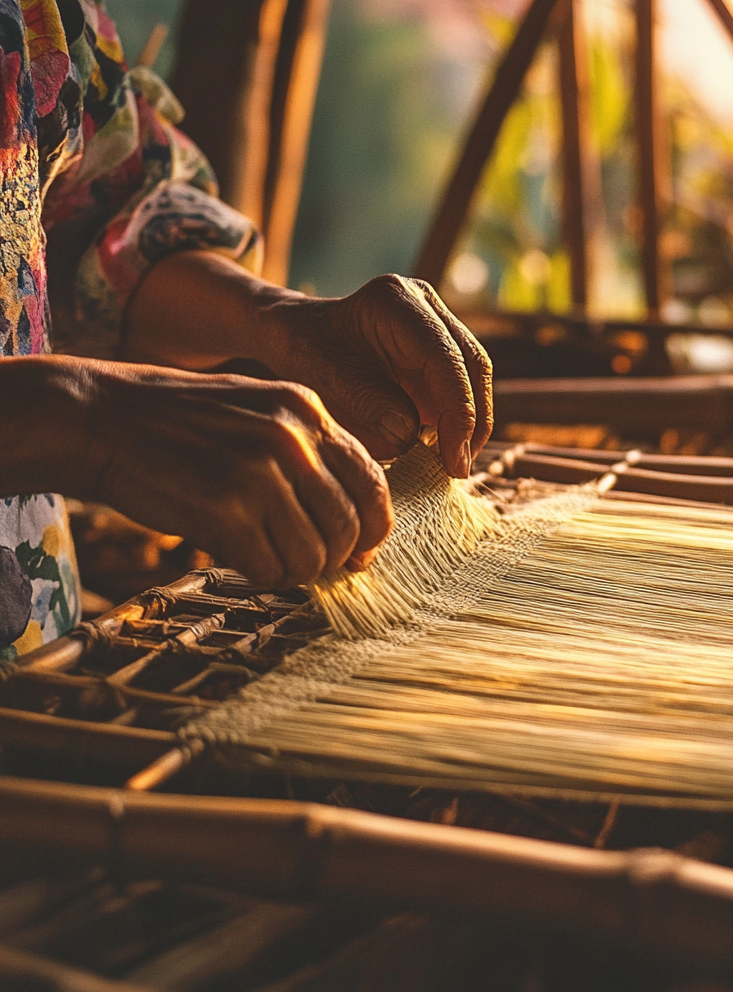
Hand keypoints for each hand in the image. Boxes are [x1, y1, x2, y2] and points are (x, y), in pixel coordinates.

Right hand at [29, 357, 391, 587]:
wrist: (95, 417)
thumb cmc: (177, 424)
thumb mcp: (257, 412)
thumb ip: (308, 456)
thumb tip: (354, 526)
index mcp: (306, 409)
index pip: (372, 481)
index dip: (373, 527)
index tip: (361, 550)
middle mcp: (291, 437)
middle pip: (349, 525)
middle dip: (335, 558)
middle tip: (310, 567)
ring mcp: (260, 472)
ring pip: (314, 555)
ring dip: (296, 572)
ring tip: (269, 562)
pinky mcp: (225, 510)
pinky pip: (271, 569)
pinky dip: (263, 577)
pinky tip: (242, 562)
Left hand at [262, 275, 492, 476]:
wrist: (294, 334)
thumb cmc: (303, 351)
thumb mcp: (323, 378)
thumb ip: (366, 404)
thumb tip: (411, 437)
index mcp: (397, 301)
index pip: (447, 359)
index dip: (458, 413)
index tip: (453, 462)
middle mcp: (426, 306)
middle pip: (472, 366)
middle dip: (471, 422)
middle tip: (458, 470)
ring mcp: (437, 326)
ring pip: (474, 380)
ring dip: (470, 425)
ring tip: (452, 466)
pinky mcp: (440, 352)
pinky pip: (461, 390)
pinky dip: (456, 423)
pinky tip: (442, 452)